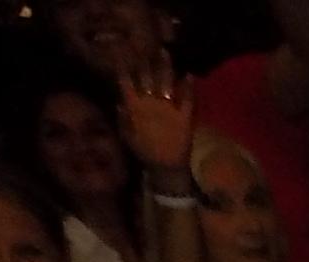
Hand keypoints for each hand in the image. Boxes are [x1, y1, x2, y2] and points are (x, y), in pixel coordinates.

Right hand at [115, 53, 193, 177]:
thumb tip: (119, 102)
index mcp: (134, 108)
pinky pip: (187, 99)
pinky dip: (188, 87)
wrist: (166, 168)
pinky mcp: (185, 117)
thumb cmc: (144, 152)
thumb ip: (122, 118)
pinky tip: (189, 75)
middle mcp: (151, 104)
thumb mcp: (127, 135)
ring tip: (166, 53)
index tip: (121, 53)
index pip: (126, 82)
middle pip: (147, 78)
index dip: (123, 67)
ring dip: (165, 67)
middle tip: (145, 46)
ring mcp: (169, 109)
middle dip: (145, 60)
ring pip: (166, 83)